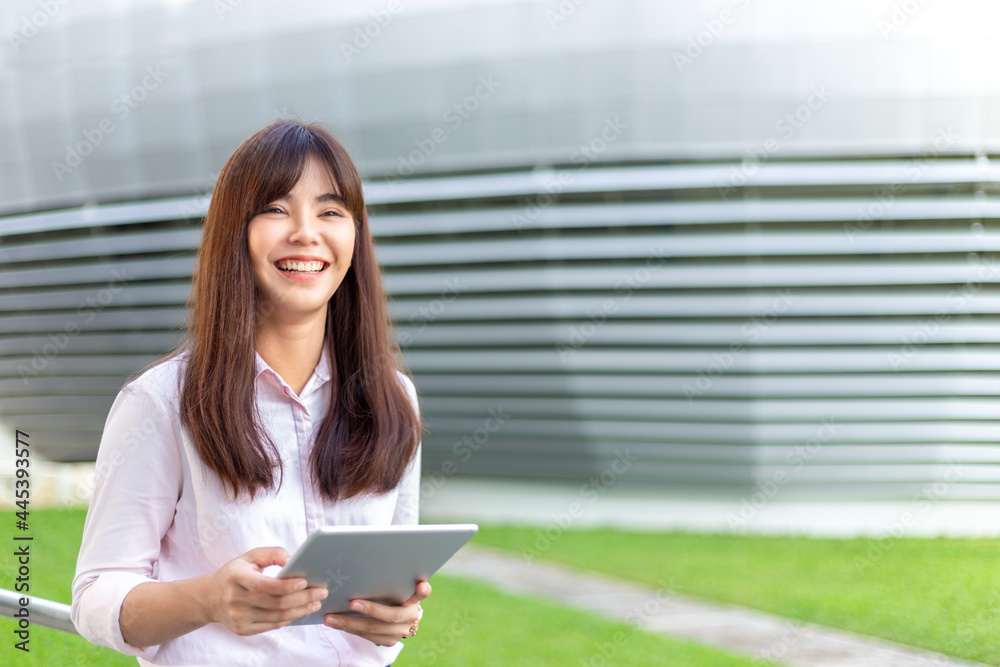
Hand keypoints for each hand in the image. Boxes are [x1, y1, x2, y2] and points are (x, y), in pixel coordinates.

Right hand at [205, 546, 328, 635]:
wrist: (210, 598)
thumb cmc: (236, 572)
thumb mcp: (250, 556)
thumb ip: (273, 553)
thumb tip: (294, 560)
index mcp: (236, 578)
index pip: (264, 585)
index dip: (286, 585)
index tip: (305, 581)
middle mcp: (235, 600)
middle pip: (275, 603)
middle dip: (302, 598)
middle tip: (321, 592)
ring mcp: (238, 618)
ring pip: (276, 617)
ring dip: (300, 611)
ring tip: (316, 603)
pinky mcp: (242, 630)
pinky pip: (271, 625)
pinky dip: (289, 619)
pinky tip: (301, 611)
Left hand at [324, 580, 430, 646]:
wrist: (403, 617)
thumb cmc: (394, 593)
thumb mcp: (397, 584)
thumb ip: (392, 576)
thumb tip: (373, 558)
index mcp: (415, 598)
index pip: (423, 593)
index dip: (423, 590)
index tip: (421, 585)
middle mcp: (412, 616)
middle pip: (392, 615)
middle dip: (371, 609)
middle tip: (352, 603)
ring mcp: (401, 631)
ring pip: (375, 629)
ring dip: (350, 623)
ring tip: (331, 618)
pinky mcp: (390, 641)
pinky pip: (369, 637)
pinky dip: (351, 630)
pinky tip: (337, 624)